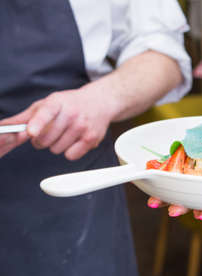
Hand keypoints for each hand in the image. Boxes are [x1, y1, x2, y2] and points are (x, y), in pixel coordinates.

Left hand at [0, 87, 114, 159]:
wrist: (100, 103)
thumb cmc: (71, 104)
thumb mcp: (47, 104)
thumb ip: (25, 117)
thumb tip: (4, 128)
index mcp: (57, 102)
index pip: (46, 112)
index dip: (37, 123)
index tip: (31, 132)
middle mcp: (72, 113)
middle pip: (45, 139)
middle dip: (41, 140)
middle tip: (48, 132)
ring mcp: (83, 127)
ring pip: (56, 149)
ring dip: (56, 145)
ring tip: (64, 134)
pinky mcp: (91, 139)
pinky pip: (70, 155)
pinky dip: (69, 151)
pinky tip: (74, 140)